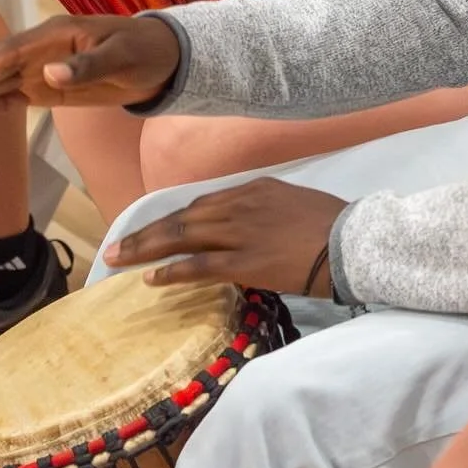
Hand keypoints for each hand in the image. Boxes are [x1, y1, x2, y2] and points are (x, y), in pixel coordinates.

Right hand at [0, 13, 182, 134]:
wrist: (159, 61)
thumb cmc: (143, 51)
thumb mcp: (123, 57)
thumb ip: (88, 66)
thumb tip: (49, 75)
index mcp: (54, 34)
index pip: (12, 51)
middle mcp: (37, 50)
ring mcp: (36, 69)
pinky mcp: (40, 89)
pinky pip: (6, 100)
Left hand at [102, 178, 347, 297]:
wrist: (352, 241)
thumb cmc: (331, 223)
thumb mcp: (293, 202)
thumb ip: (263, 210)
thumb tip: (242, 227)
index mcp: (254, 188)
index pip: (202, 203)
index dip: (172, 219)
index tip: (152, 230)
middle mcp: (240, 205)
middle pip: (182, 218)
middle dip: (146, 233)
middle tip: (116, 246)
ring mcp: (240, 232)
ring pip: (182, 237)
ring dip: (146, 249)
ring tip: (120, 259)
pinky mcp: (244, 261)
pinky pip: (198, 266)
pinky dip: (172, 271)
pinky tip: (151, 278)